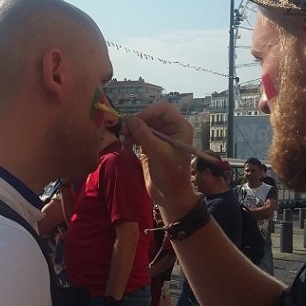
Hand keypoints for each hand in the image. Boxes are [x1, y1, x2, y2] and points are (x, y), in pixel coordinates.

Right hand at [124, 102, 199, 221]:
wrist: (169, 196)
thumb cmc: (171, 175)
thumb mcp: (158, 153)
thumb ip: (144, 134)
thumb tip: (130, 119)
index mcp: (180, 128)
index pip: (163, 109)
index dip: (149, 112)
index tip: (135, 121)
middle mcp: (170, 130)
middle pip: (150, 116)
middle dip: (137, 123)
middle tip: (125, 132)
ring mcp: (159, 138)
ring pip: (142, 125)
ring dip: (131, 132)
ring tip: (125, 142)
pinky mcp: (150, 146)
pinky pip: (138, 136)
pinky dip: (130, 140)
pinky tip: (126, 148)